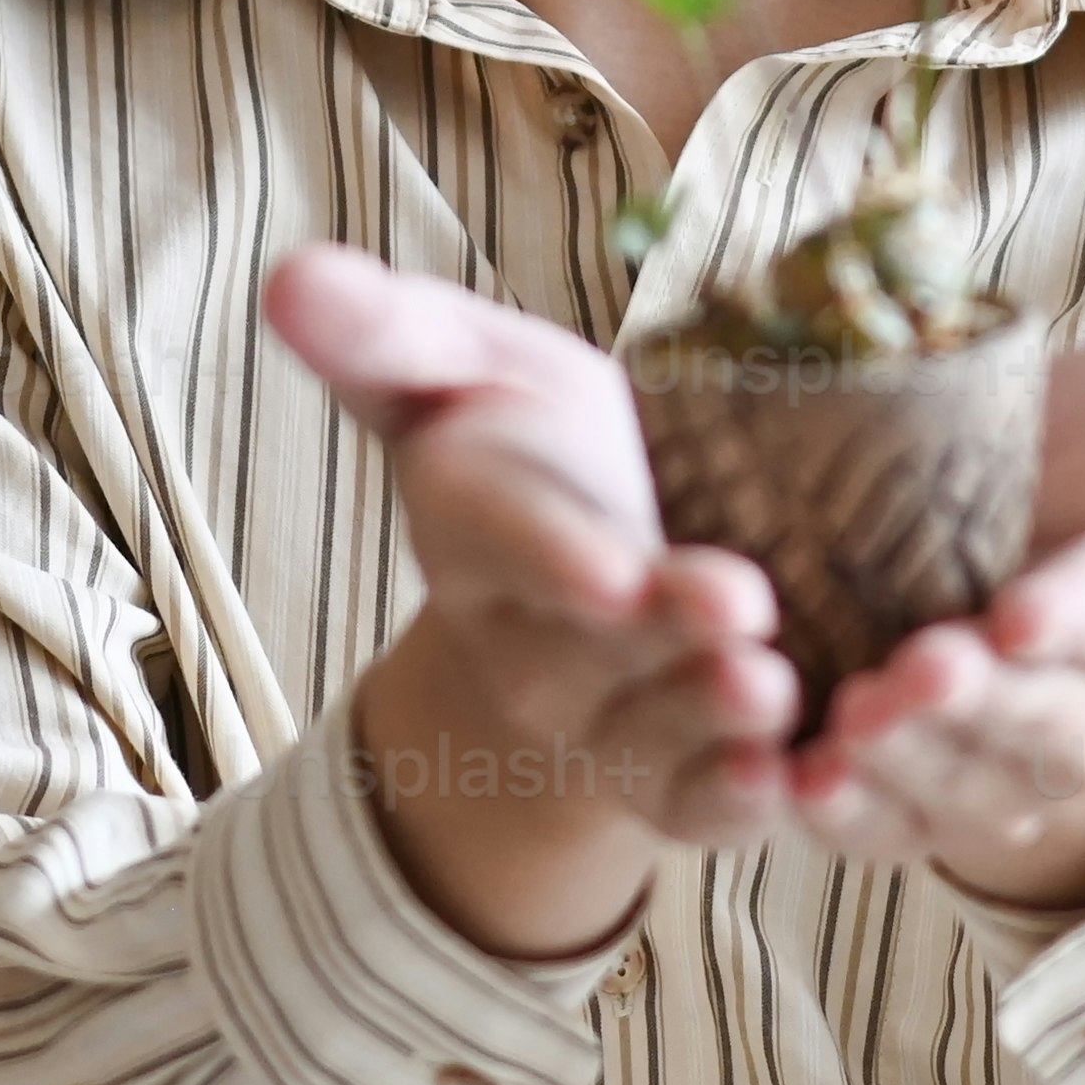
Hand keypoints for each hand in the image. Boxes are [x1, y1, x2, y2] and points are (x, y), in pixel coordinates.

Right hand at [269, 244, 804, 963]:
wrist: (596, 577)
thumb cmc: (541, 451)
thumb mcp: (472, 366)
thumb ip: (387, 333)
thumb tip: (286, 278)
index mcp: (474, 535)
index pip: (508, 543)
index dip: (555, 556)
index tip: (612, 567)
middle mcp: (529, 647)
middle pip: (595, 649)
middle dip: (664, 633)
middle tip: (739, 606)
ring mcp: (599, 725)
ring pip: (651, 735)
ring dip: (711, 720)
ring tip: (773, 689)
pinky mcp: (670, 783)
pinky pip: (696, 807)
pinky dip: (743, 802)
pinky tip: (798, 782)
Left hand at [786, 304, 1084, 913]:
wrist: (1009, 556)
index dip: (1080, 614)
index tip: (1022, 611)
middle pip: (1043, 720)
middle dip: (977, 707)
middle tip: (910, 675)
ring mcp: (1007, 762)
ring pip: (959, 783)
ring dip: (899, 767)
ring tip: (834, 732)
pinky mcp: (920, 798)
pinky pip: (882, 825)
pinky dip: (834, 813)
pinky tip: (786, 787)